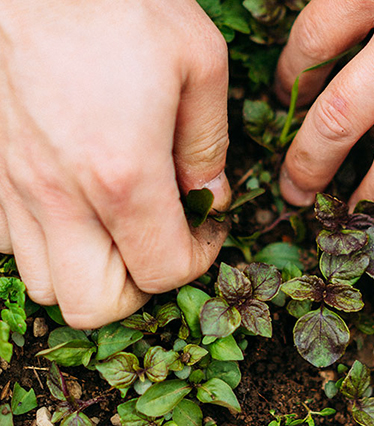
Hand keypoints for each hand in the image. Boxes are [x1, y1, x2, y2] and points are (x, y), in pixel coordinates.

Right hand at [0, 0, 230, 327]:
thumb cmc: (119, 2)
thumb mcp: (197, 63)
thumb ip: (208, 144)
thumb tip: (211, 195)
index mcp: (123, 174)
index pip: (163, 270)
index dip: (198, 260)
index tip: (209, 226)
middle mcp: (59, 195)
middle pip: (94, 305)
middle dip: (139, 290)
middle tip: (163, 246)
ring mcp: (14, 187)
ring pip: (47, 285)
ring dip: (93, 272)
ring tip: (121, 231)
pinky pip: (11, 245)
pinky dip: (51, 244)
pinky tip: (76, 206)